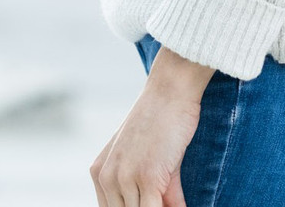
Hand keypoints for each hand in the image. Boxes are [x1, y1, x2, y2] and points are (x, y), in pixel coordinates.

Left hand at [90, 47, 216, 206]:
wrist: (171, 89)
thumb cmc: (165, 119)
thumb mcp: (153, 159)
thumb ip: (160, 191)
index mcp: (100, 172)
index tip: (149, 202)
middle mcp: (107, 177)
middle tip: (164, 199)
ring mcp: (126, 178)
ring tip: (176, 200)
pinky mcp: (148, 178)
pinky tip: (184, 205)